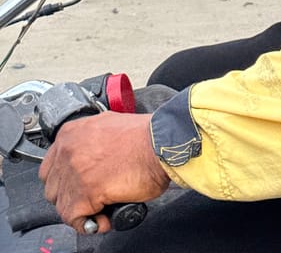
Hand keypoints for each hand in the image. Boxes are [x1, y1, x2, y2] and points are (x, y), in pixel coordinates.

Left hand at [40, 112, 169, 233]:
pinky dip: (92, 224)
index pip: (51, 166)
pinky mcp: (85, 193)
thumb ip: (90, 140)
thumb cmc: (144, 136)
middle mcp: (67, 151)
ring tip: (103, 207)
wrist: (160, 143)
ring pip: (63, 206)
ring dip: (83, 211)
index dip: (67, 180)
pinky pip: (76, 220)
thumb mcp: (107, 125)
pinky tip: (107, 216)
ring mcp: (74, 172)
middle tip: (93, 197)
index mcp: (71, 133)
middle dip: (73, 196)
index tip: (79, 185)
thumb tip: (90, 157)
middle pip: (54, 187)